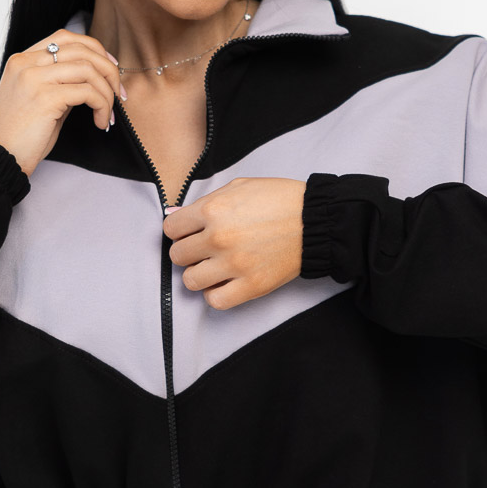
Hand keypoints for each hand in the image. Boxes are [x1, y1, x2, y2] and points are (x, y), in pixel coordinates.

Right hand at [0, 30, 123, 175]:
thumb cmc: (19, 136)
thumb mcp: (39, 100)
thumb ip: (60, 83)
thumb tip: (92, 79)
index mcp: (22, 60)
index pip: (65, 37)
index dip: (94, 49)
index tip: (111, 69)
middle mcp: (26, 63)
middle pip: (81, 49)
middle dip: (108, 70)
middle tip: (119, 93)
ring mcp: (34, 78)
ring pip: (88, 69)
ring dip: (107, 91)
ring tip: (108, 113)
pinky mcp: (45, 98)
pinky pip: (87, 92)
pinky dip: (102, 106)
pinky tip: (100, 122)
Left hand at [162, 177, 306, 309]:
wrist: (315, 220)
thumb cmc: (280, 200)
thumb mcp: (239, 187)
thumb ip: (206, 201)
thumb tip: (176, 216)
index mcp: (213, 210)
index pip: (171, 229)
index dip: (180, 230)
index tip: (190, 232)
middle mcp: (218, 238)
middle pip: (178, 255)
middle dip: (188, 251)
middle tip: (204, 249)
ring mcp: (234, 264)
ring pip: (191, 281)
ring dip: (199, 274)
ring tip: (213, 267)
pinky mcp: (250, 286)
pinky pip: (215, 300)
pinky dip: (215, 294)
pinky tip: (224, 282)